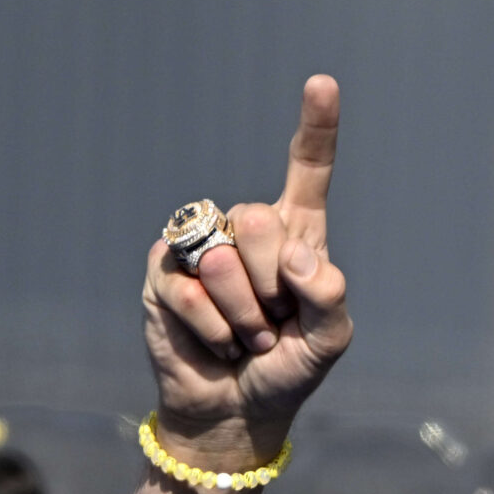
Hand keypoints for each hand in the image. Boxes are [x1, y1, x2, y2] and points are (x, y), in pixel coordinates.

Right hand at [141, 76, 351, 469]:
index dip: (315, 128)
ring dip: (245, 317)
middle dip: (273, 286)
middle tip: (274, 321)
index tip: (322, 83)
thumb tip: (297, 257)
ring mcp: (200, 247)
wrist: (238, 410)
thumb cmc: (289, 368)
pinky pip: (192, 292)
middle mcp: (245, 230)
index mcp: (296, 235)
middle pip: (259, 220)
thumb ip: (329, 296)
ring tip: (248, 336)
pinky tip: (218, 343)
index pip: (308, 173)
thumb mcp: (330, 339)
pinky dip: (215, 332)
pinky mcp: (163, 271)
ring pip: (225, 260)